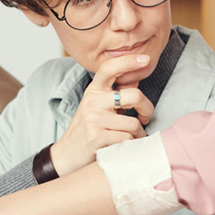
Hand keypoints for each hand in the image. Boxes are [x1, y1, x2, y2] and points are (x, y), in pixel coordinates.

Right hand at [51, 54, 153, 176]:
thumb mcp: (98, 108)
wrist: (67, 156)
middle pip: (134, 95)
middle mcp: (93, 102)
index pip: (109, 68)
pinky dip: (132, 145)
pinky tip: (125, 146)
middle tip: (146, 117)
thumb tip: (136, 77)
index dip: (128, 61)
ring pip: (134, 123)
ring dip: (139, 134)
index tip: (145, 59)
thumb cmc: (88, 130)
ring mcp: (94, 119)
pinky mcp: (96, 137)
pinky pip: (127, 139)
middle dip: (147, 109)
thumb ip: (116, 94)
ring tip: (133, 137)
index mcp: (94, 91)